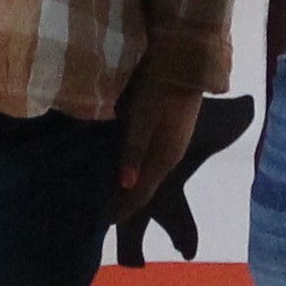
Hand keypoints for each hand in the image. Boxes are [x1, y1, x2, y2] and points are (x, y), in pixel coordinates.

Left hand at [114, 75, 202, 225]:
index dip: (122, 210)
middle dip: (126, 202)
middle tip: (101, 210)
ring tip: (110, 193)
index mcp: (164, 159)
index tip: (102, 221)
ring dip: (131, 186)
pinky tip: (126, 168)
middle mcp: (171, 157)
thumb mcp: (141, 120)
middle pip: (147, 189)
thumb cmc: (158, 91)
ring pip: (150, 176)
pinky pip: (153, 162)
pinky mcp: (172, 133)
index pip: (140, 195)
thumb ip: (133, 152)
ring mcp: (174, 145)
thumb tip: (126, 185)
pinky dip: (138, 170)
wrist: (184, 64)